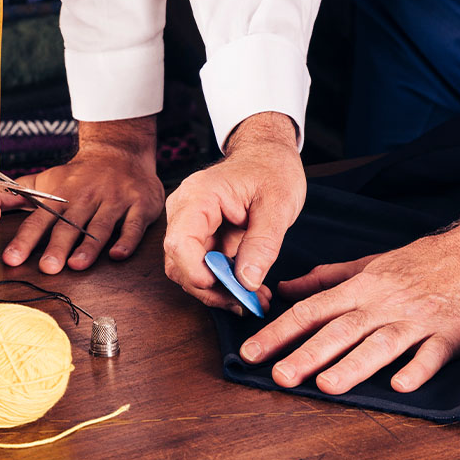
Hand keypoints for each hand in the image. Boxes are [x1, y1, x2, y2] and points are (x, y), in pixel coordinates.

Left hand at [0, 117, 163, 272]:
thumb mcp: (48, 179)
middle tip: (47, 268)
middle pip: (70, 224)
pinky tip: (117, 255)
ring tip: (77, 264)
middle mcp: (87, 198)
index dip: (26, 239)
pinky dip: (127, 240)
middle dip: (58, 246)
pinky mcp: (139, 205)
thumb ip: (18, 194)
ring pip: (101, 225)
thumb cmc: (81, 174)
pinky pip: (133, 225)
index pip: (40, 219)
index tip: (12, 258)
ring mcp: (114, 201)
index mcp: (63, 195)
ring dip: (89, 246)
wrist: (121, 152)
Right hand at [163, 112, 303, 315]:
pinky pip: (204, 268)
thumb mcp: (278, 204)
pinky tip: (249, 289)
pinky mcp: (201, 237)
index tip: (224, 289)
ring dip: (219, 291)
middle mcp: (185, 212)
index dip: (196, 271)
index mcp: (199, 196)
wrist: (268, 156)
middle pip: (181, 264)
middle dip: (213, 290)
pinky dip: (224, 283)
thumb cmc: (272, 170)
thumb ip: (262, 243)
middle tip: (249, 302)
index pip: (180, 242)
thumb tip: (246, 281)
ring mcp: (190, 225)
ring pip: (190, 272)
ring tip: (254, 298)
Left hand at [239, 189, 459, 393]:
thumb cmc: (425, 261)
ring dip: (354, 365)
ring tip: (326, 386)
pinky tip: (399, 385)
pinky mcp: (451, 334)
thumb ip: (327, 279)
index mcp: (363, 287)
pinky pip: (432, 354)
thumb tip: (286, 288)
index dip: (280, 332)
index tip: (251, 352)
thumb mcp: (372, 263)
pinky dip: (417, 368)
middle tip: (279, 376)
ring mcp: (418, 320)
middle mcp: (385, 304)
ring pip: (381, 344)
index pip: (312, 310)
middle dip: (308, 354)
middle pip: (340, 330)